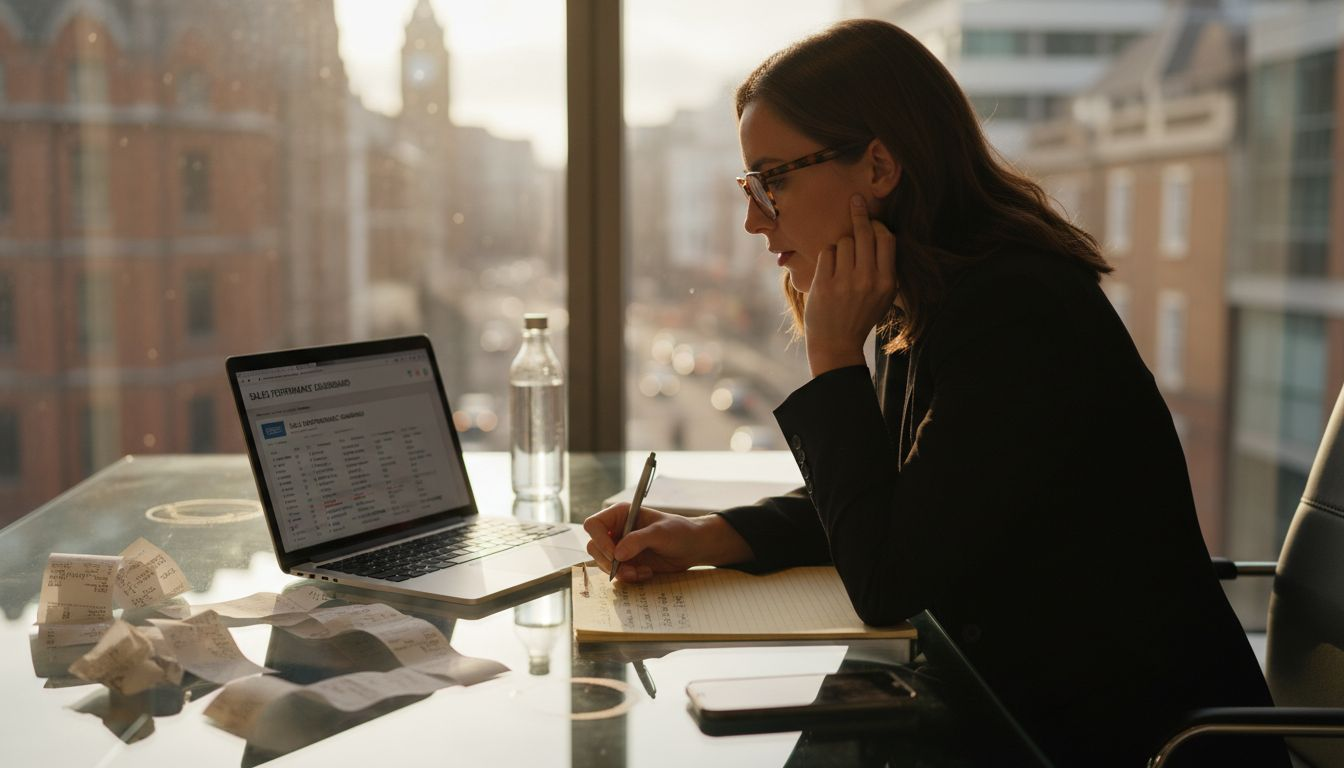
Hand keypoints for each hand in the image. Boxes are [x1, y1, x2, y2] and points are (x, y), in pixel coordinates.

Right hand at [582, 504, 752, 582]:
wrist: (693, 548)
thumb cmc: (679, 532)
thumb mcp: (660, 532)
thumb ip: (638, 540)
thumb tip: (617, 554)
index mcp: (620, 514)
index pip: (594, 525)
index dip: (600, 541)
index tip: (616, 555)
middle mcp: (616, 530)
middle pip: (594, 547)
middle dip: (609, 562)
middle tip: (628, 569)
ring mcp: (620, 547)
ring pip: (603, 563)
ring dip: (620, 572)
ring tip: (641, 572)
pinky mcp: (626, 562)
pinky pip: (616, 573)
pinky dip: (628, 577)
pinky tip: (645, 573)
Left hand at [803, 195, 897, 375]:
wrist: (837, 343)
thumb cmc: (861, 316)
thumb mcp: (884, 296)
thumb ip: (885, 268)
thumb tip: (882, 233)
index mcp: (887, 282)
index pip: (886, 239)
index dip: (878, 226)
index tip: (872, 218)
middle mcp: (868, 279)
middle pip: (865, 233)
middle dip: (859, 213)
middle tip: (855, 200)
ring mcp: (845, 281)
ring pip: (844, 241)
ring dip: (841, 246)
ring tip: (840, 264)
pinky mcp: (824, 283)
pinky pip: (827, 252)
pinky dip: (827, 257)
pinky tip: (829, 271)